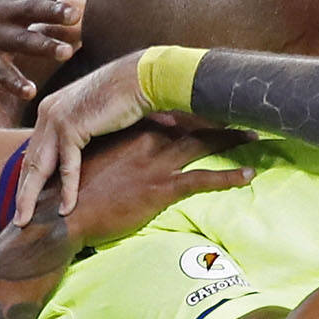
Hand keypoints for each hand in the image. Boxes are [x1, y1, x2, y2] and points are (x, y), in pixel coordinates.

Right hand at [0, 0, 108, 101]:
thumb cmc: (7, 7)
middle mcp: (7, 12)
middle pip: (32, 9)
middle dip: (52, 11)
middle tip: (76, 15)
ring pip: (21, 41)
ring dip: (42, 45)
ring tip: (65, 53)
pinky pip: (2, 74)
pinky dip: (14, 83)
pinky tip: (30, 92)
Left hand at [12, 55, 172, 219]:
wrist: (141, 78)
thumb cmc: (127, 99)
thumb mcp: (97, 120)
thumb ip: (85, 137)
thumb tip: (88, 158)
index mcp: (51, 110)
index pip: (34, 152)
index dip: (28, 180)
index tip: (25, 203)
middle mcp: (48, 112)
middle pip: (30, 162)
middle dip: (22, 194)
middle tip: (17, 221)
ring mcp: (56, 118)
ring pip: (39, 166)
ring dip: (31, 197)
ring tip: (26, 221)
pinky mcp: (71, 125)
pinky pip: (67, 166)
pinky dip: (68, 190)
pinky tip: (65, 210)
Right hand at [64, 120, 254, 241]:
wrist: (61, 213)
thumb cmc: (77, 193)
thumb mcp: (97, 163)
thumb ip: (118, 153)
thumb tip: (129, 154)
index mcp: (130, 132)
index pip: (169, 115)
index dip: (192, 110)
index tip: (211, 105)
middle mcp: (146, 141)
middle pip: (191, 124)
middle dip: (219, 117)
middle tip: (245, 112)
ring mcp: (155, 163)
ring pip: (202, 145)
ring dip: (231, 139)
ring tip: (256, 136)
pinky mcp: (160, 187)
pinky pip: (202, 180)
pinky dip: (229, 177)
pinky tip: (250, 175)